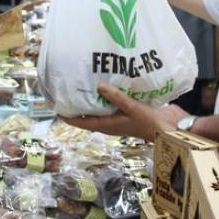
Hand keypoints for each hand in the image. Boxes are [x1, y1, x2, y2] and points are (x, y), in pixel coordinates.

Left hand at [60, 83, 175, 141]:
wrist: (160, 131)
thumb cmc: (146, 121)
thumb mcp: (131, 107)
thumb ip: (116, 97)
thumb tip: (99, 86)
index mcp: (106, 125)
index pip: (82, 123)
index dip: (69, 118)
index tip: (57, 111)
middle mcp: (106, 127)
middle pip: (85, 120)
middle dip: (75, 111)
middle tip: (66, 98)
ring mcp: (112, 125)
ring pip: (94, 117)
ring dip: (85, 109)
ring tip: (78, 95)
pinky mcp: (118, 122)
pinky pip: (102, 115)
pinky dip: (97, 107)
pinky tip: (99, 96)